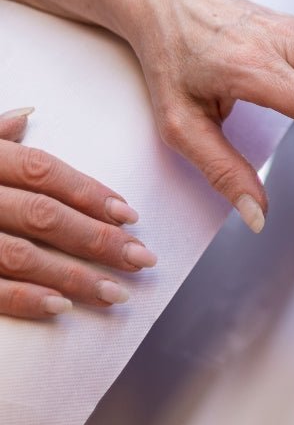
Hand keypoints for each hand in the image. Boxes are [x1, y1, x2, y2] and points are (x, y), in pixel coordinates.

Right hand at [0, 107, 154, 318]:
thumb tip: (28, 115)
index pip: (45, 172)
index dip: (90, 192)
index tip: (130, 214)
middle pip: (44, 215)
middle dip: (98, 238)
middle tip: (141, 258)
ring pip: (21, 256)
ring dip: (72, 276)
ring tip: (115, 291)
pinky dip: (22, 299)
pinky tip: (60, 309)